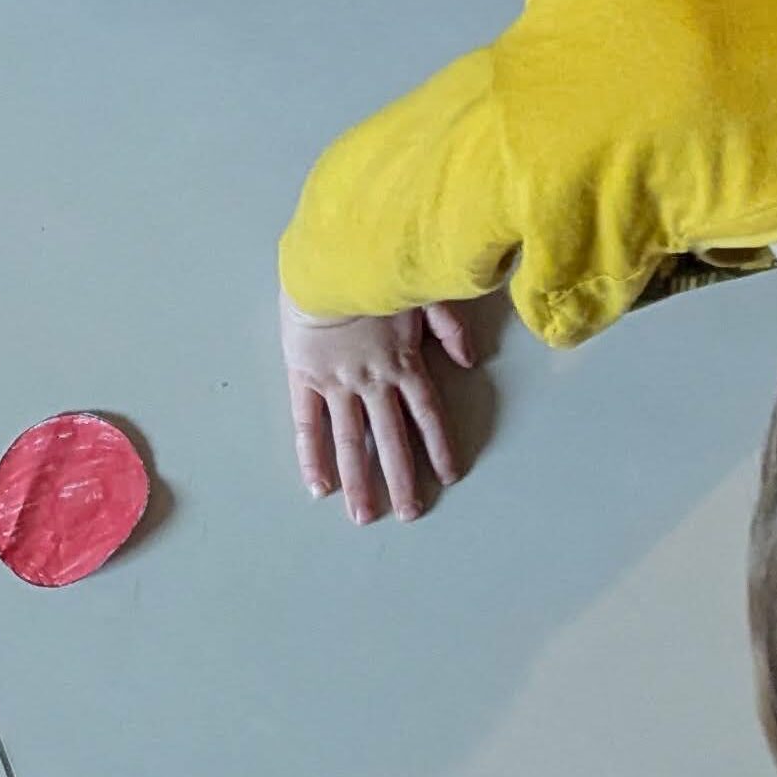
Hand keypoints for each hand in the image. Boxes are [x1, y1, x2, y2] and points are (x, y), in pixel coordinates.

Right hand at [281, 292, 472, 523]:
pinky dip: (312, 457)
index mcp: (404, 362)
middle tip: (409, 514)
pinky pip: (309, 424)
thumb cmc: (376, 270)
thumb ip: (449, 327)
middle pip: (392, 438)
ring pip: (351, 441)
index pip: (427, 413)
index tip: (449, 475)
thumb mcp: (424, 291)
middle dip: (402, 478)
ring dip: (359, 481)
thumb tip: (471, 360)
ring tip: (364, 516)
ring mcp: (338, 383)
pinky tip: (318, 487)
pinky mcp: (305, 379)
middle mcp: (374, 381)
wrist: (327, 260)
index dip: (439, 445)